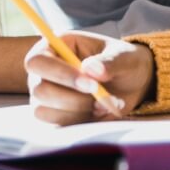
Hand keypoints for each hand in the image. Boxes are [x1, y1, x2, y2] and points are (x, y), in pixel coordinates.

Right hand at [24, 31, 154, 125]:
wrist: (131, 83)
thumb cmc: (123, 62)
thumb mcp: (123, 57)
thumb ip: (109, 62)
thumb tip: (91, 69)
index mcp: (55, 45)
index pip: (37, 61)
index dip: (60, 74)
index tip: (91, 84)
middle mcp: (45, 70)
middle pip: (38, 90)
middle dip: (72, 98)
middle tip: (101, 95)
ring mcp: (46, 93)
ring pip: (45, 110)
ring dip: (77, 110)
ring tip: (104, 103)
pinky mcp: (54, 113)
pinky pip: (56, 124)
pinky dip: (80, 120)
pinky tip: (97, 111)